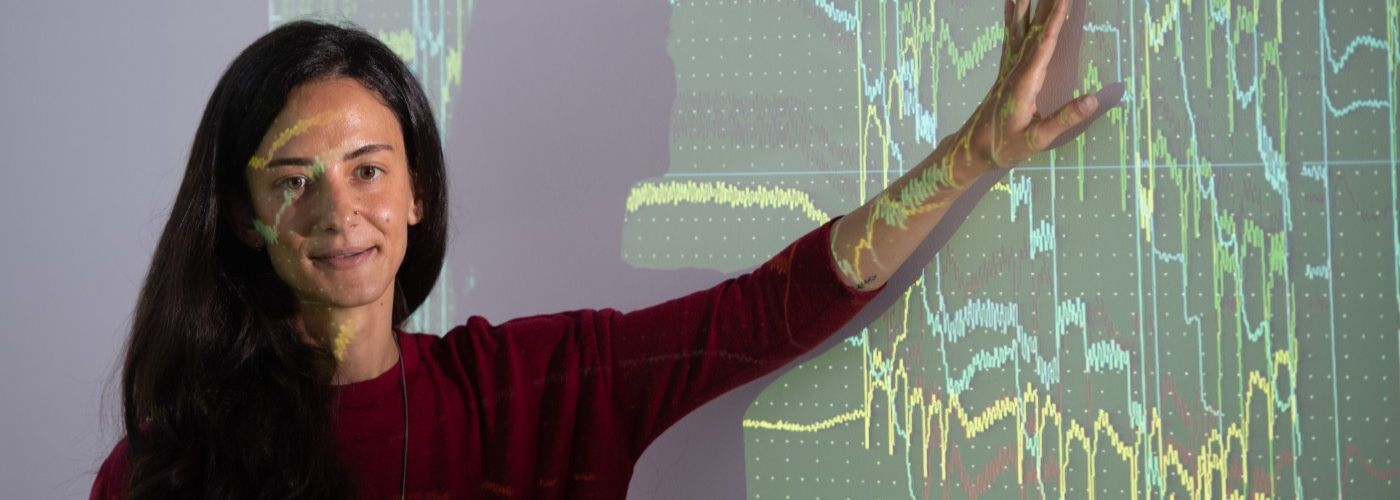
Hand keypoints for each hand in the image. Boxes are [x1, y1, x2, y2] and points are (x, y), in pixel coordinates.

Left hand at [952, 0, 1099, 170]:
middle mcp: (1015, 70)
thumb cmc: (1004, 146)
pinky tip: (1012, 4)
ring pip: (1020, 29)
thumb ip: (1064, 119)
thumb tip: (1093, 99)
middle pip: (1034, 29)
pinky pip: (1012, 37)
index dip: (1056, 18)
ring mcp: (1009, 69)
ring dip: (1026, 5)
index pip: (1044, 43)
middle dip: (1046, 4)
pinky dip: (1014, 17)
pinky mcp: (1006, 72)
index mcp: (1025, 82)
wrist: (972, 149)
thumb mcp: (1037, 139)